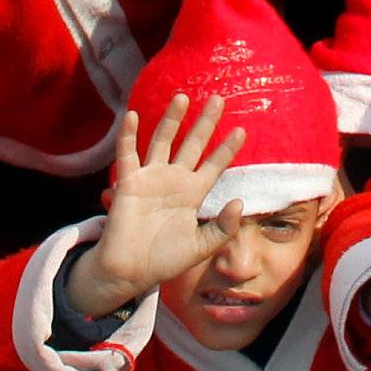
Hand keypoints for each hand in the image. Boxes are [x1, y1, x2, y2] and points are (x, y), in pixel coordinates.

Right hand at [66, 94, 247, 319]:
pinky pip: (128, 154)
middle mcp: (173, 180)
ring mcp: (151, 178)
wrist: (128, 273)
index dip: (227, 149)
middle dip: (205, 122)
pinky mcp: (128, 182)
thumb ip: (222, 229)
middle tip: (218, 98)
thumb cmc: (163, 261)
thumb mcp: (199, 247)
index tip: (242, 130)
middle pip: (192, 144)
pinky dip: (128, 135)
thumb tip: (239, 202)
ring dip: (172, 119)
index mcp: (192, 193)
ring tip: (183, 97)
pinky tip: (132, 116)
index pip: (214, 165)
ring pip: (163, 140)